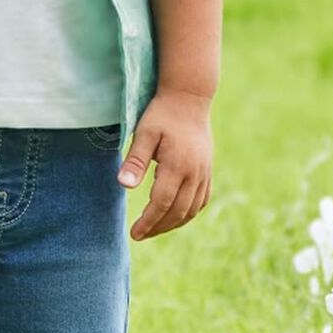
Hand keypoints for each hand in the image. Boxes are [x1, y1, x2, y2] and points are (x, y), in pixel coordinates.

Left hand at [118, 89, 213, 240]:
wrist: (189, 98)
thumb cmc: (162, 114)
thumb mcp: (144, 133)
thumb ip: (135, 160)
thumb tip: (124, 185)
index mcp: (177, 165)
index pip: (161, 203)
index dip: (148, 222)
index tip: (135, 233)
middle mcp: (195, 173)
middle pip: (178, 211)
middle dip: (158, 227)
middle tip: (140, 235)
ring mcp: (204, 172)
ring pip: (192, 209)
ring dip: (173, 223)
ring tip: (154, 229)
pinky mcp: (207, 170)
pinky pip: (202, 200)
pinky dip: (189, 213)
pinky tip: (175, 216)